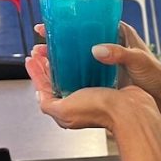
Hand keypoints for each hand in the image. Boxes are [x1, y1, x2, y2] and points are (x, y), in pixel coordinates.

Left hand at [25, 45, 154, 130]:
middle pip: (56, 81)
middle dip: (47, 65)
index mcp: (65, 109)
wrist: (130, 110)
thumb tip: (39, 95)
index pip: (43, 89)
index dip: (36, 73)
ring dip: (63, 62)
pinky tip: (81, 54)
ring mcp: (91, 94)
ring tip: (57, 49)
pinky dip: (82, 63)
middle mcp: (77, 103)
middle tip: (41, 50)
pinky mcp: (104, 87)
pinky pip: (88, 72)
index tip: (31, 59)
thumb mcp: (65, 109)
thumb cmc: (101, 111)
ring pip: (71, 75)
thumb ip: (47, 104)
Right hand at [33, 20, 160, 97]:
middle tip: (41, 37)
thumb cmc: (156, 77)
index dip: (73, 20)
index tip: (53, 20)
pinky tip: (55, 72)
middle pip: (81, 36)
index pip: (93, 21)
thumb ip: (120, 54)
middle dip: (59, 36)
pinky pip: (82, 69)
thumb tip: (96, 49)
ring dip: (60, 54)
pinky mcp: (103, 75)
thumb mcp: (139, 61)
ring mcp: (106, 60)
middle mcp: (111, 44)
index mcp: (121, 34)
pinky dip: (68, 69)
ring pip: (78, 53)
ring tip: (41, 55)